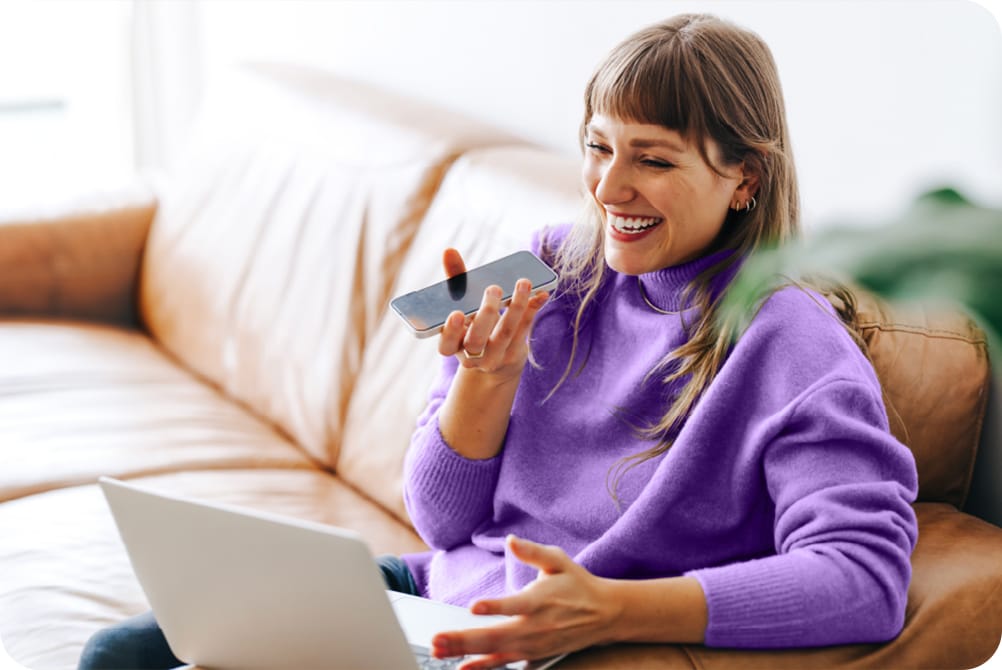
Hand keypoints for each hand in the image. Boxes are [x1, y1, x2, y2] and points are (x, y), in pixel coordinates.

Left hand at [431, 536, 619, 668]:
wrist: (604, 614)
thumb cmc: (577, 584)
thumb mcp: (558, 560)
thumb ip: (533, 551)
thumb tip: (511, 540)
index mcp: (540, 600)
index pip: (515, 605)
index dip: (494, 607)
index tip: (474, 606)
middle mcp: (535, 626)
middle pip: (496, 636)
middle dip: (464, 639)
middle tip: (437, 640)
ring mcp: (533, 645)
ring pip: (495, 653)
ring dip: (466, 653)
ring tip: (439, 652)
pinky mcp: (533, 655)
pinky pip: (504, 663)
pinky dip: (484, 667)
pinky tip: (463, 668)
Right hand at [437, 249, 548, 379]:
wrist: (496, 357)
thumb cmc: (474, 324)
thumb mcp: (462, 304)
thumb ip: (455, 279)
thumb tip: (449, 251)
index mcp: (453, 346)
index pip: (446, 345)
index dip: (451, 332)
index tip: (458, 313)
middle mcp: (472, 356)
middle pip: (476, 341)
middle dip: (486, 314)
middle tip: (494, 289)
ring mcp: (494, 358)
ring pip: (505, 333)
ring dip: (516, 306)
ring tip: (523, 283)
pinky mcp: (515, 354)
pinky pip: (524, 331)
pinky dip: (532, 310)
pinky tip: (540, 293)